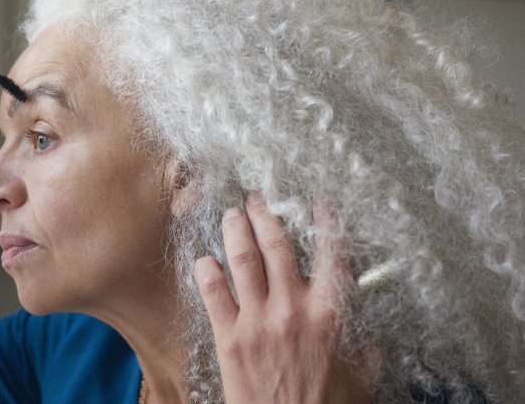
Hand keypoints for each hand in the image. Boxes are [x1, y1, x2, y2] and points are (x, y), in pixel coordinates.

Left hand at [195, 194, 374, 402]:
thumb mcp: (362, 369)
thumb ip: (363, 335)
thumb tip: (362, 314)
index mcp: (330, 314)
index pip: (332, 253)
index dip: (326, 220)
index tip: (318, 200)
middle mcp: (293, 309)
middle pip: (277, 245)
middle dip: (265, 214)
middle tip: (257, 199)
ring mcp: (258, 321)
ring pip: (243, 259)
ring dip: (236, 230)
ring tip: (232, 215)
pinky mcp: (229, 337)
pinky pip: (212, 292)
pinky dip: (206, 270)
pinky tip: (205, 260)